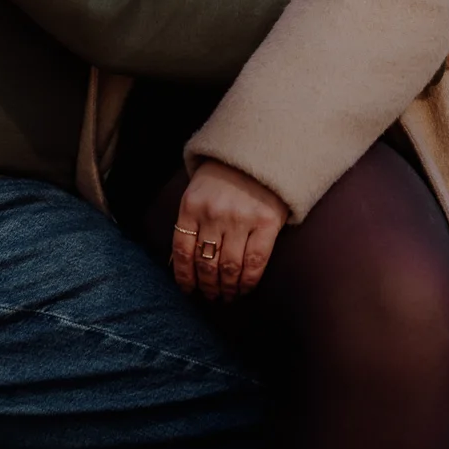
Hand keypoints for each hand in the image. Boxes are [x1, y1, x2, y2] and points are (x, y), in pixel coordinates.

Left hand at [172, 159, 287, 300]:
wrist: (262, 151)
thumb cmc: (226, 176)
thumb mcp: (199, 191)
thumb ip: (192, 221)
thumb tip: (182, 263)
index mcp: (192, 205)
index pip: (182, 250)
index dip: (184, 276)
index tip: (188, 290)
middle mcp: (214, 214)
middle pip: (205, 263)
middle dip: (207, 286)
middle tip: (211, 296)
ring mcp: (241, 219)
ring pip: (229, 267)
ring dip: (227, 288)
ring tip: (227, 296)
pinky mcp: (267, 223)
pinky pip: (255, 262)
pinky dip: (248, 281)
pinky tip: (244, 288)